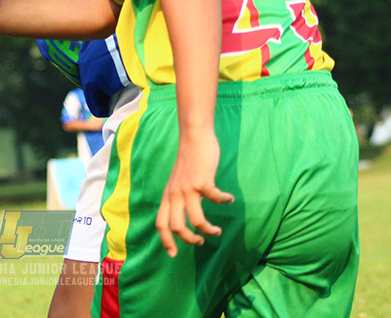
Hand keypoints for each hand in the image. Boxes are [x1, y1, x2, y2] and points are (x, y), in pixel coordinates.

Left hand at [155, 129, 234, 256]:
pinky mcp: (202, 181)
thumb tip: (185, 216)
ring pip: (196, 220)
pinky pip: (215, 199)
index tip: (173, 254)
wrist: (193, 137)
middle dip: (189, 239)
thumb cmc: (188, 160)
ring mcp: (188, 188)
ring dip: (208, 229)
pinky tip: (229, 199)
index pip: (161, 223)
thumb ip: (178, 197)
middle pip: (176, 227)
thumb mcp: (177, 181)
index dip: (165, 241)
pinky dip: (224, 201)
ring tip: (217, 231)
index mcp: (168, 195)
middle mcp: (175, 194)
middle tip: (201, 242)